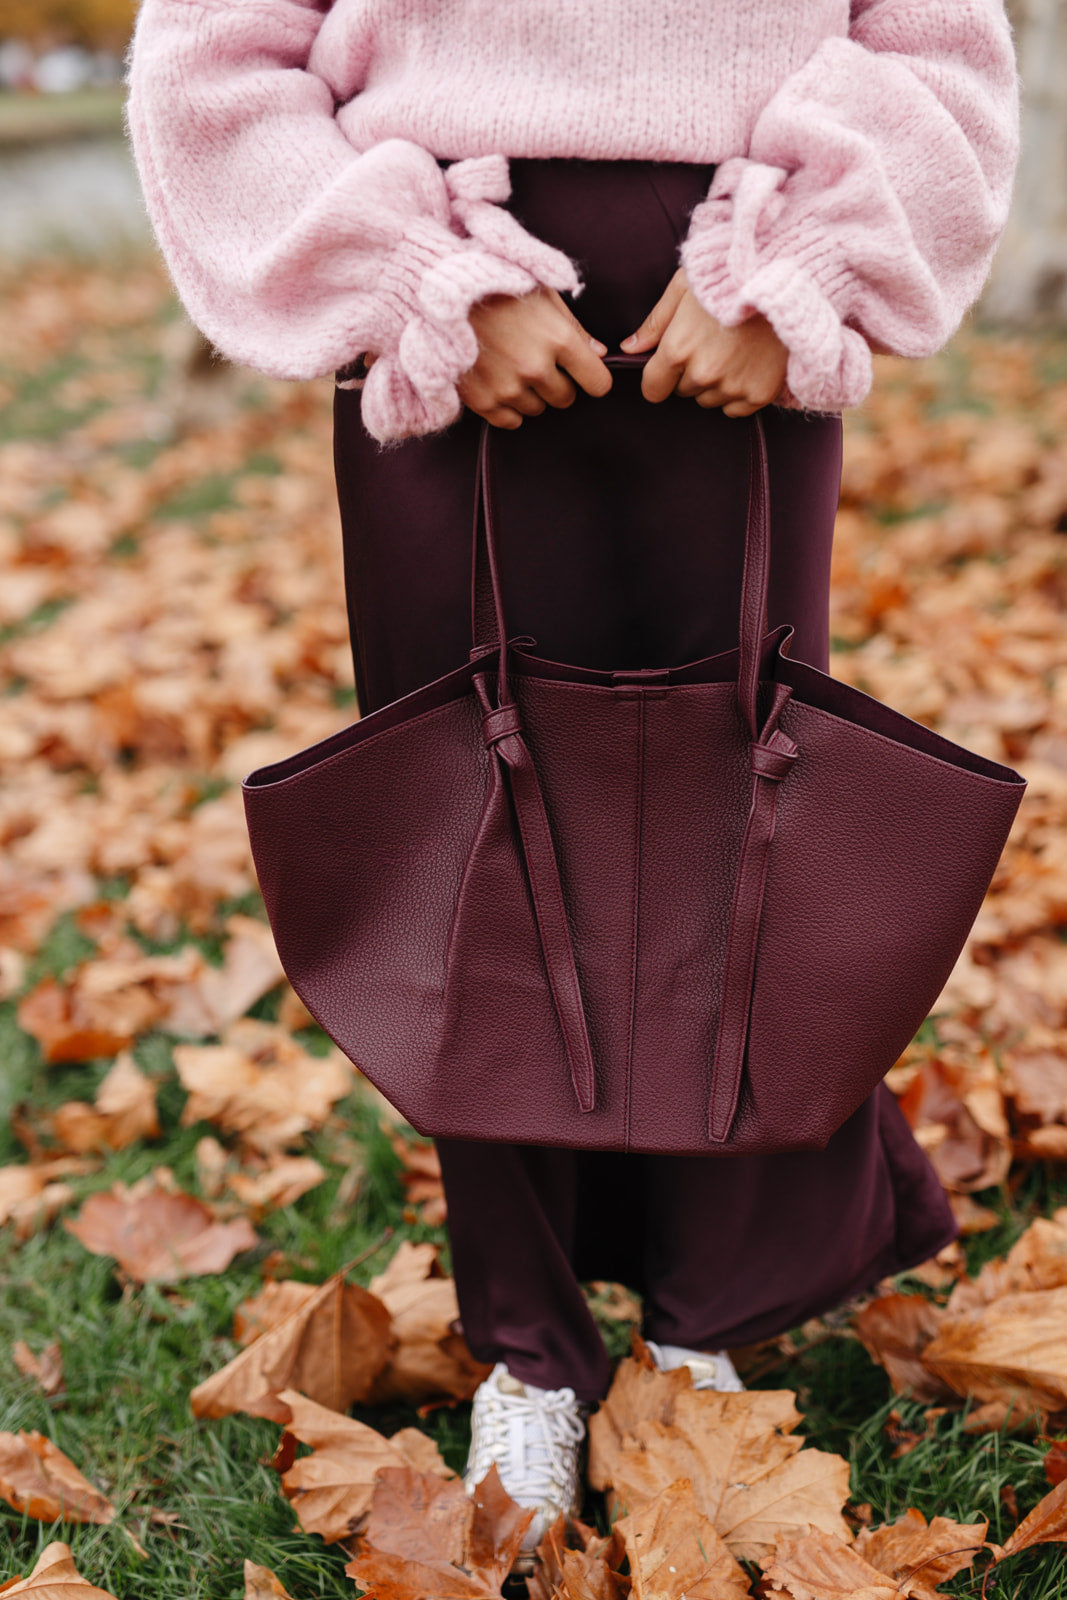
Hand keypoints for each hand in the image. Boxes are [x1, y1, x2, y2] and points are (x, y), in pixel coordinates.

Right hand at [457, 285, 612, 428]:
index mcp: (558, 339)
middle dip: (557, 383)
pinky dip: (508, 407)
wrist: (439, 294)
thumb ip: (574, 328)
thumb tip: (599, 354)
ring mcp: (507, 388)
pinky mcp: (483, 401)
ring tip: (511, 365)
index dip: (593, 378)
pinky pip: (510, 421)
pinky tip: (498, 381)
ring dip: (530, 394)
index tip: (583, 373)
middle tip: (538, 361)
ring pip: (537, 409)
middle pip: (565, 399)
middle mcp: (535, 368)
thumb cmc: (496, 287)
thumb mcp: (542, 294)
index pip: (598, 383)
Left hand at [622, 268, 787, 416]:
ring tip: (733, 350)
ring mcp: (732, 386)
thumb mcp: (685, 287)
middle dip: (690, 373)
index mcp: (678, 349)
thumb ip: (655, 322)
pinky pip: (735, 408)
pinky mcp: (758, 394)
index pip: (652, 389)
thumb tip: (629, 349)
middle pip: (683, 392)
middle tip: (711, 343)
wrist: (788, 279)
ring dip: (715, 383)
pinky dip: (738, 392)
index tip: (668, 368)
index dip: (658, 378)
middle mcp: (703, 373)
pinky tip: (748, 363)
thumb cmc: (731, 278)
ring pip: (709, 400)